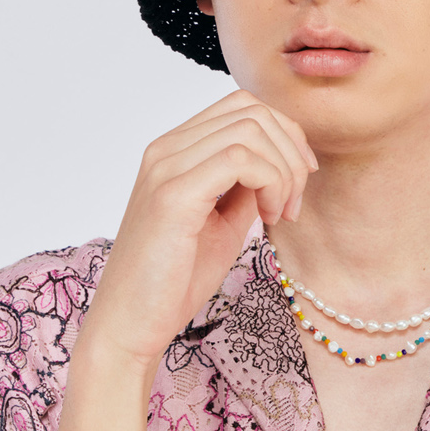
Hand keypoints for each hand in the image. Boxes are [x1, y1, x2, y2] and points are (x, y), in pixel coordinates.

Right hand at [84, 99, 317, 390]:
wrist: (130, 324)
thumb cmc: (173, 281)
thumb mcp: (221, 223)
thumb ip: (244, 188)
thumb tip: (280, 166)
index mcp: (174, 151)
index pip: (240, 106)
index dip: (284, 135)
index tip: (298, 182)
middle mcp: (165, 149)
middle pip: (250, 109)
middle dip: (291, 150)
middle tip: (294, 202)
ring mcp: (165, 168)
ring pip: (250, 129)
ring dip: (284, 170)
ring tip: (280, 214)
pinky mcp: (172, 195)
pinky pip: (240, 159)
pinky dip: (271, 183)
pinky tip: (268, 217)